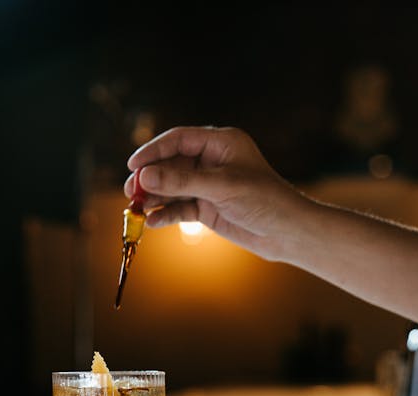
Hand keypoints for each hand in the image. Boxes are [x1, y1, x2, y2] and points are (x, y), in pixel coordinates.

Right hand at [125, 125, 303, 259]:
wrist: (287, 232)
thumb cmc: (264, 200)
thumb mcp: (222, 187)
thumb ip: (182, 181)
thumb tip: (146, 176)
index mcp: (220, 143)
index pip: (178, 140)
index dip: (153, 151)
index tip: (133, 165)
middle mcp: (212, 161)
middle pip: (170, 165)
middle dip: (150, 178)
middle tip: (130, 192)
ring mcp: (208, 185)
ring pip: (173, 188)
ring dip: (155, 198)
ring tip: (135, 209)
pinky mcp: (207, 208)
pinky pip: (180, 208)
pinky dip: (166, 214)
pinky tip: (153, 222)